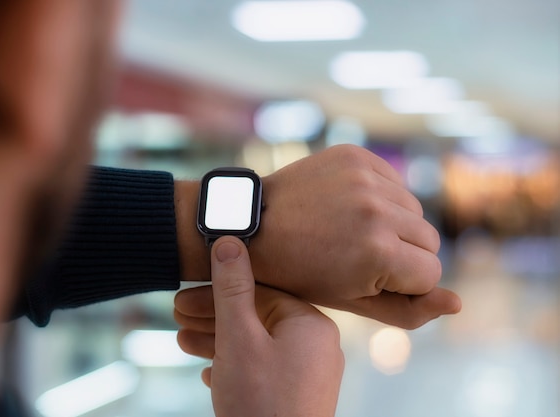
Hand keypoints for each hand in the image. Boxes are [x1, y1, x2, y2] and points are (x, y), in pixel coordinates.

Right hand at [175, 237, 343, 416]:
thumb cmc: (260, 405)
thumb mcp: (238, 337)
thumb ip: (232, 288)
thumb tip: (228, 242)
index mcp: (311, 325)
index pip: (261, 292)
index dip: (219, 291)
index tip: (184, 295)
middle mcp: (317, 346)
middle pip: (257, 317)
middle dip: (213, 317)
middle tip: (177, 317)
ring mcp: (309, 375)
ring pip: (257, 345)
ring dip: (218, 341)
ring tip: (182, 342)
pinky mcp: (297, 397)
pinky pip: (263, 370)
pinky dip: (234, 365)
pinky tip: (209, 371)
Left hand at [250, 145, 460, 328]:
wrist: (256, 226)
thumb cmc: (302, 272)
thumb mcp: (352, 301)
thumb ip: (409, 310)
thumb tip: (459, 303)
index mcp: (378, 253)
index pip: (431, 273)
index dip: (402, 282)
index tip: (368, 277)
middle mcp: (378, 211)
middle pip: (429, 240)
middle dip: (403, 254)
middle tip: (359, 255)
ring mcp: (365, 178)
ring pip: (414, 211)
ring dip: (394, 224)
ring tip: (353, 231)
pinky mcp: (356, 156)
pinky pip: (395, 183)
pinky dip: (381, 198)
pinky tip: (350, 207)